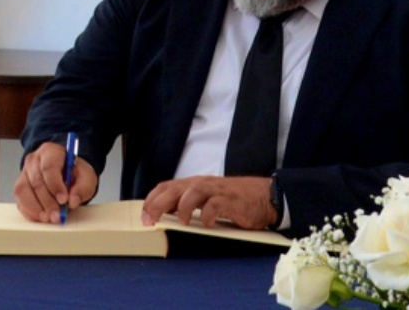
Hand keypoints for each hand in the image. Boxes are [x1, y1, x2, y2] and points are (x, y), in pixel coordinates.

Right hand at [13, 142, 97, 223]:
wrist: (67, 174)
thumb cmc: (75, 173)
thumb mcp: (87, 177)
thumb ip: (83, 188)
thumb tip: (72, 201)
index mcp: (51, 152)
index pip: (49, 167)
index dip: (55, 185)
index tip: (63, 200)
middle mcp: (34, 160)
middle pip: (36, 181)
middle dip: (47, 201)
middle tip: (58, 215)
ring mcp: (24, 173)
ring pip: (23, 191)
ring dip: (36, 208)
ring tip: (49, 218)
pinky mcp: (20, 188)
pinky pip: (19, 201)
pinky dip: (30, 212)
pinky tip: (41, 217)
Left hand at [141, 176, 275, 229]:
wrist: (264, 196)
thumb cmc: (233, 199)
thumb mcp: (207, 199)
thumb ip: (188, 204)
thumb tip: (165, 216)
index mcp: (193, 184)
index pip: (166, 187)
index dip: (152, 200)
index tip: (144, 216)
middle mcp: (202, 184)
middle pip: (174, 189)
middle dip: (158, 204)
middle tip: (150, 220)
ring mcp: (216, 191)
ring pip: (193, 191)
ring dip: (184, 206)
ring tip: (183, 222)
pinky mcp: (231, 200)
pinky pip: (216, 205)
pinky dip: (209, 215)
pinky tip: (208, 224)